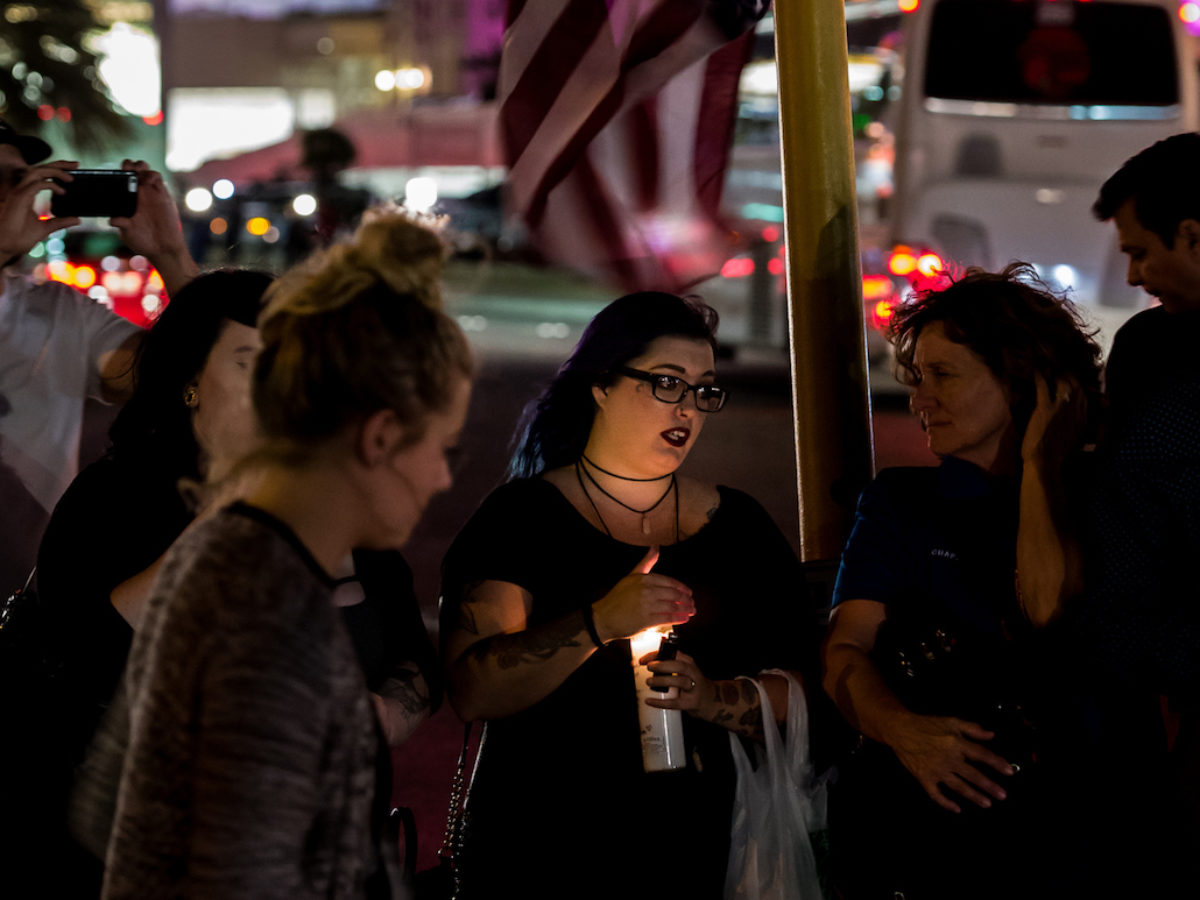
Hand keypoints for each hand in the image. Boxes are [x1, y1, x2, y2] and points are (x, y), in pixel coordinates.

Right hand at [0, 161, 78, 262]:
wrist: (6, 246)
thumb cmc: (20, 238)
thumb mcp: (46, 228)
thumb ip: (61, 222)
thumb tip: (77, 219)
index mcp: (26, 194)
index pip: (41, 175)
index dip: (56, 170)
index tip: (74, 171)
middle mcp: (22, 190)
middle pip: (40, 168)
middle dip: (59, 164)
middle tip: (77, 164)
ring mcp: (19, 192)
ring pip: (37, 171)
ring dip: (55, 171)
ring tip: (71, 178)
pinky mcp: (20, 197)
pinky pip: (36, 184)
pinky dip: (50, 184)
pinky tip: (61, 191)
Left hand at [109, 160, 184, 256]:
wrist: (163, 249)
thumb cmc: (143, 242)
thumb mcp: (127, 233)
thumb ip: (121, 224)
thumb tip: (111, 220)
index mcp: (126, 200)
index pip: (120, 179)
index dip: (116, 173)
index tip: (113, 175)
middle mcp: (138, 194)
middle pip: (132, 169)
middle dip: (128, 165)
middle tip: (127, 171)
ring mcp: (150, 193)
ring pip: (144, 170)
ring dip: (140, 166)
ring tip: (137, 174)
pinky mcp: (163, 195)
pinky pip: (157, 177)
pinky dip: (151, 175)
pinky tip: (147, 182)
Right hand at [591, 547, 693, 641]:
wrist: (604, 617)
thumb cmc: (618, 597)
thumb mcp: (631, 576)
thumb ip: (646, 562)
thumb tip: (656, 546)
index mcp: (644, 578)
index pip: (670, 582)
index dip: (682, 588)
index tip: (689, 593)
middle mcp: (646, 590)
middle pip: (674, 594)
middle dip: (686, 600)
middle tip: (692, 603)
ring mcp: (647, 605)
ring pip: (673, 606)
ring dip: (685, 609)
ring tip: (691, 611)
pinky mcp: (646, 620)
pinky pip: (668, 618)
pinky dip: (679, 618)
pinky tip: (684, 619)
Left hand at [641, 650, 709, 712]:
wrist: (712, 700)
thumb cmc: (693, 683)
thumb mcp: (685, 669)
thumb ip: (669, 664)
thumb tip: (646, 662)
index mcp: (689, 663)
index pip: (674, 653)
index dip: (657, 655)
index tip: (644, 660)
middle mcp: (693, 673)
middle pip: (679, 666)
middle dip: (662, 665)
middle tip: (649, 667)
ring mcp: (694, 688)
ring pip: (679, 681)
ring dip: (662, 681)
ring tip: (649, 682)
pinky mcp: (691, 703)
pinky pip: (675, 702)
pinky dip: (660, 702)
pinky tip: (649, 701)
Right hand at [887, 713, 1014, 813]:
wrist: (899, 729)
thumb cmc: (926, 724)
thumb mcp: (950, 721)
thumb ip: (971, 728)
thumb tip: (991, 735)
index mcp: (956, 742)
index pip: (981, 754)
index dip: (997, 763)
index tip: (1010, 771)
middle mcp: (948, 758)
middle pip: (973, 775)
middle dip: (989, 786)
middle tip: (1002, 795)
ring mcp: (936, 770)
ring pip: (959, 787)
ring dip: (974, 796)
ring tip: (987, 803)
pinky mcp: (924, 778)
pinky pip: (936, 794)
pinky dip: (946, 803)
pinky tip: (957, 809)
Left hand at [1021, 373, 1085, 466]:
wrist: (1046, 463)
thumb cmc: (1057, 457)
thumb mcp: (1075, 442)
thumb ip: (1079, 431)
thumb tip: (1080, 426)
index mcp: (1083, 419)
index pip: (1085, 396)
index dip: (1078, 386)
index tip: (1071, 380)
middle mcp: (1076, 411)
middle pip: (1077, 386)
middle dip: (1069, 375)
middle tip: (1059, 369)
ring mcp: (1062, 408)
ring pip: (1065, 382)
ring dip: (1057, 373)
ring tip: (1048, 367)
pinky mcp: (1046, 408)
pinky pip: (1044, 386)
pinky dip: (1040, 376)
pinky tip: (1036, 370)